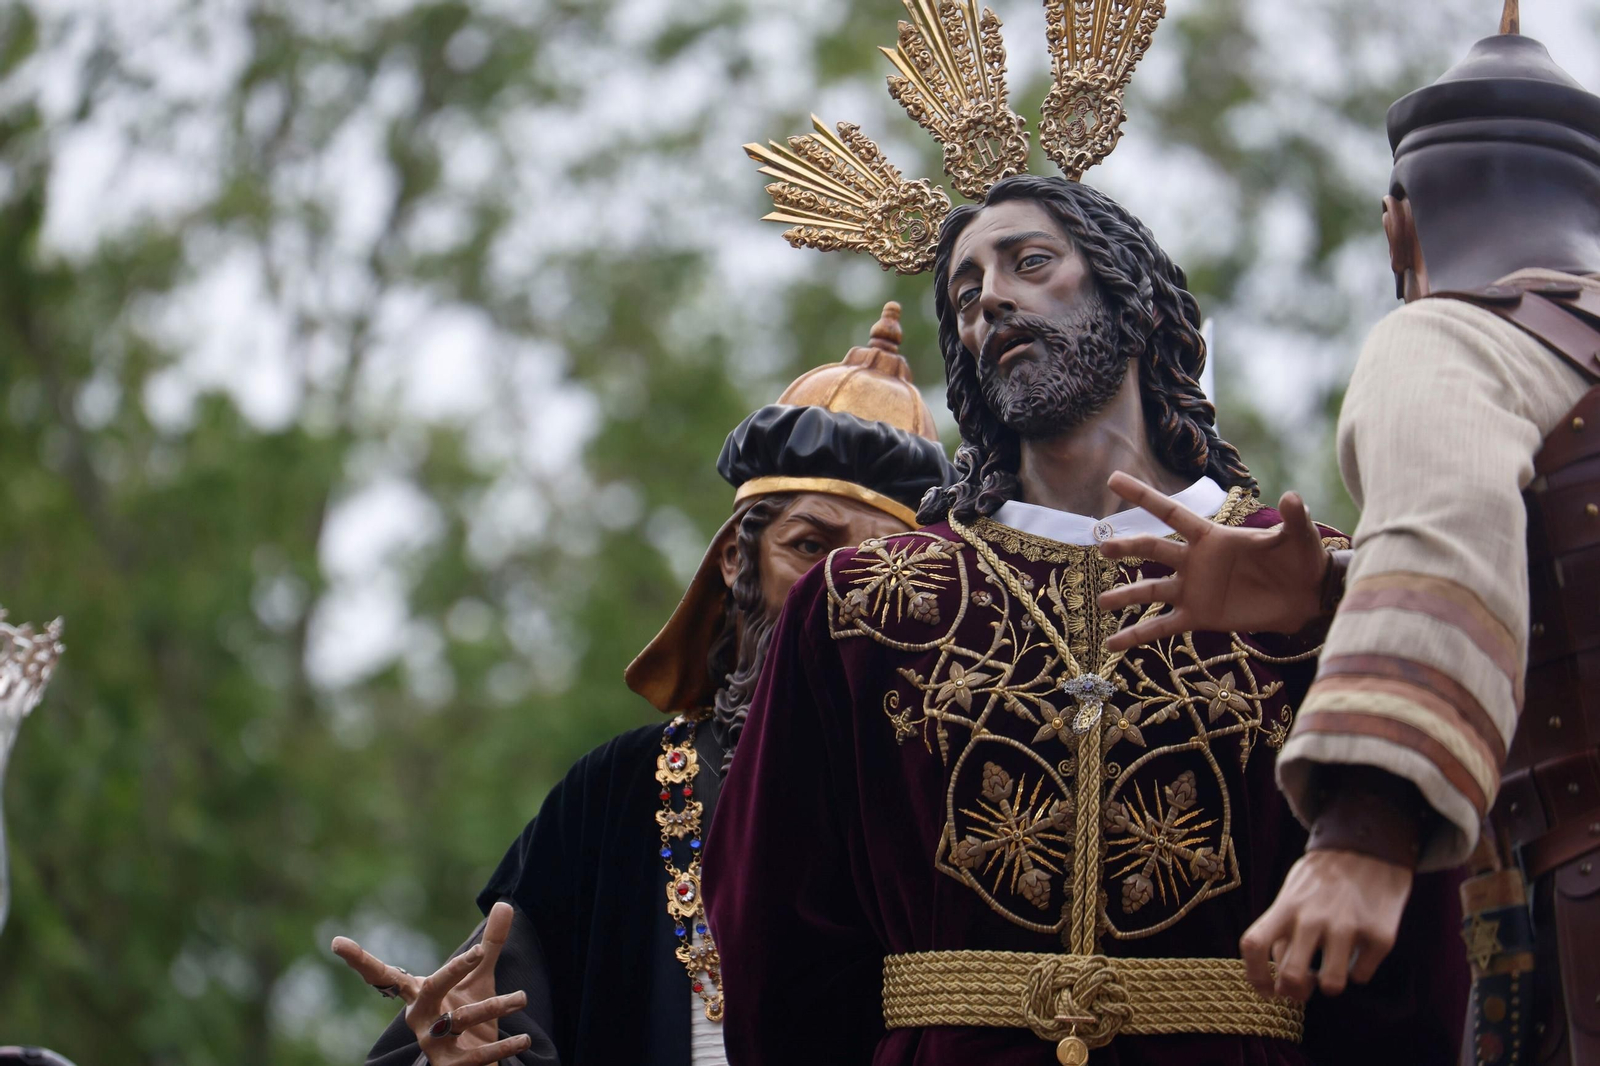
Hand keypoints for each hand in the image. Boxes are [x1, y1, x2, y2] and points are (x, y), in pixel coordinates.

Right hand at [332, 901, 531, 1065]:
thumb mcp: (479, 978)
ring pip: (460, 1019)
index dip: (361, 960)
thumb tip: (506, 902)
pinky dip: (503, 1044)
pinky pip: (476, 1055)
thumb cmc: (470, 1014)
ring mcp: (432, 1044)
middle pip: (430, 987)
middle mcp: (419, 1019)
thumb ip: (490, 945)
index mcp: (418, 994)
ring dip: (495, 1005)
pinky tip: (523, 1039)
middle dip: (454, 969)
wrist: (474, 1062)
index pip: (384, 976)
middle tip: (479, 952)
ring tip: (522, 997)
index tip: (337, 942)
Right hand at [1096, 472, 1329, 650]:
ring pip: (1151, 591)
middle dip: (1128, 547)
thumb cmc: (1300, 560)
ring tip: (1102, 602)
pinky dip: (1136, 636)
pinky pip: (1161, 627)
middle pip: (1153, 550)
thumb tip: (1292, 497)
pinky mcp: (1198, 617)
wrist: (1307, 598)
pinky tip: (1111, 646)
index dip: (1143, 496)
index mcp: (1211, 537)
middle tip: (1103, 547)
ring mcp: (1193, 590)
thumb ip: (1291, 518)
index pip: (1170, 513)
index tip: (1114, 480)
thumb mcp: (1297, 537)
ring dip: (1126, 596)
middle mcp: (1194, 561)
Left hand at [1240, 849, 1412, 1001]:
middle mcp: (1313, 918)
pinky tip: (1359, 949)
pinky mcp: (1380, 936)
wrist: (1371, 847)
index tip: (1266, 988)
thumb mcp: (1293, 893)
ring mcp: (1348, 928)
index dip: (1254, 975)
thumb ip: (1282, 929)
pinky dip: (1359, 969)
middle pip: (1291, 977)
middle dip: (1295, 992)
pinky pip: (1362, 976)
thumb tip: (1278, 976)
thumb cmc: (1323, 878)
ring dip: (1330, 984)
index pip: (1253, 945)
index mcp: (1286, 906)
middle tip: (1303, 986)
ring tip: (1333, 968)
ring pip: (1331, 986)